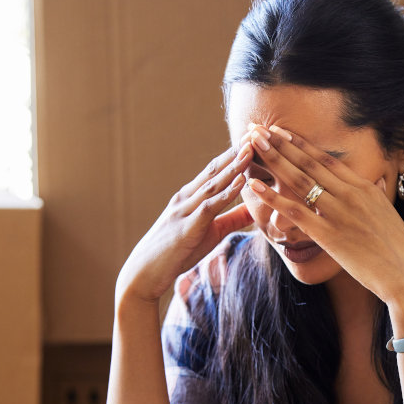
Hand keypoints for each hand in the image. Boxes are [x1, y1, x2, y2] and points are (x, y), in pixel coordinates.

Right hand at [116, 141, 253, 304]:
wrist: (145, 273)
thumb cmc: (177, 253)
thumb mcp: (210, 233)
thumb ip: (232, 219)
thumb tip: (255, 208)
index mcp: (192, 197)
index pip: (216, 169)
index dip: (236, 153)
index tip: (255, 138)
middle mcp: (187, 197)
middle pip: (215, 169)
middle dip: (237, 150)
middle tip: (257, 130)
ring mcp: (185, 209)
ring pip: (213, 183)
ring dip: (234, 166)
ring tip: (251, 149)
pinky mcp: (187, 226)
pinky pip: (209, 206)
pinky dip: (226, 192)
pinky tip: (241, 181)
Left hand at [243, 124, 403, 304]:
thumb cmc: (399, 250)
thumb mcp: (389, 213)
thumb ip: (378, 192)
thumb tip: (380, 176)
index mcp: (364, 187)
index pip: (326, 160)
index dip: (301, 144)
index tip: (282, 132)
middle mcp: (350, 194)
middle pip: (308, 163)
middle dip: (281, 144)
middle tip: (257, 128)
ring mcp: (339, 213)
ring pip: (299, 180)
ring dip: (274, 159)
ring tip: (253, 144)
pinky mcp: (329, 235)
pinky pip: (296, 211)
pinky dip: (274, 196)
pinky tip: (255, 185)